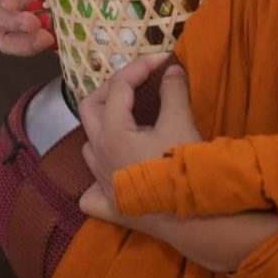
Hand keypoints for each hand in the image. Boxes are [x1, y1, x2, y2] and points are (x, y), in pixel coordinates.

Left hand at [80, 56, 201, 194]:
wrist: (189, 218)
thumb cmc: (181, 167)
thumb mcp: (180, 123)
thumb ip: (173, 92)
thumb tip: (172, 70)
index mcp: (112, 131)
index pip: (118, 87)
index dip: (139, 66)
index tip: (161, 59)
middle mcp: (98, 155)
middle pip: (90, 109)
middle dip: (111, 89)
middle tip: (137, 82)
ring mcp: (100, 183)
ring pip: (88, 147)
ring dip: (103, 127)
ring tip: (128, 120)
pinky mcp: (110, 207)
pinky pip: (91, 193)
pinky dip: (96, 180)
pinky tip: (111, 175)